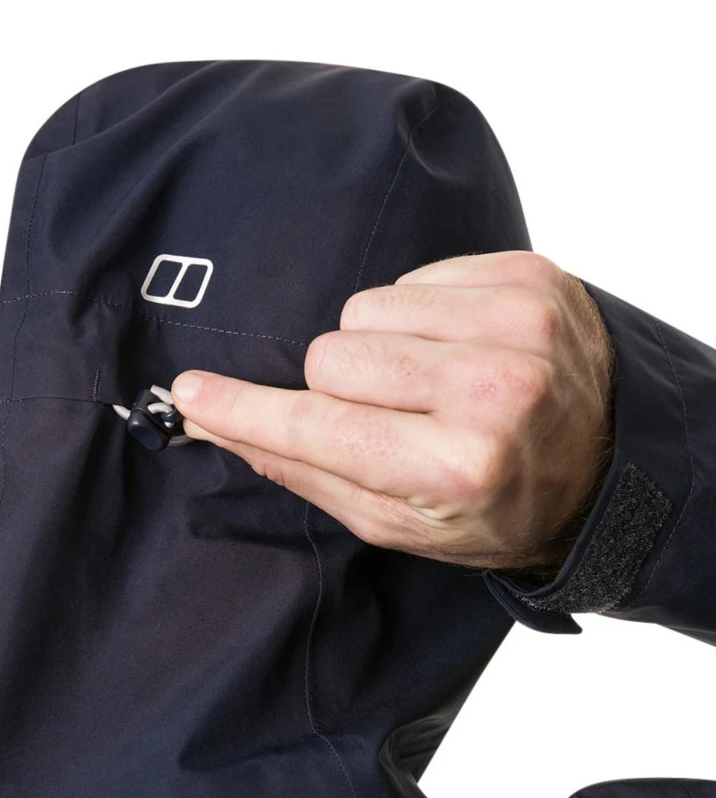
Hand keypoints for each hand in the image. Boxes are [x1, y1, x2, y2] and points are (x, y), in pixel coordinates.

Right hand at [170, 251, 615, 578]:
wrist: (606, 464)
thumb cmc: (495, 505)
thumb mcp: (399, 522)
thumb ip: (307, 470)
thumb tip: (218, 424)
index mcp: (458, 467)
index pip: (318, 426)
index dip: (244, 410)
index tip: (191, 394)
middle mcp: (495, 391)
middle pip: (333, 355)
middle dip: (341, 388)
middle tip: (388, 417)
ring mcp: (519, 325)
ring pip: (366, 307)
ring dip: (380, 346)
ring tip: (428, 382)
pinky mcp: (530, 277)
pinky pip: (415, 276)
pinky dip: (420, 314)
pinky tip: (456, 348)